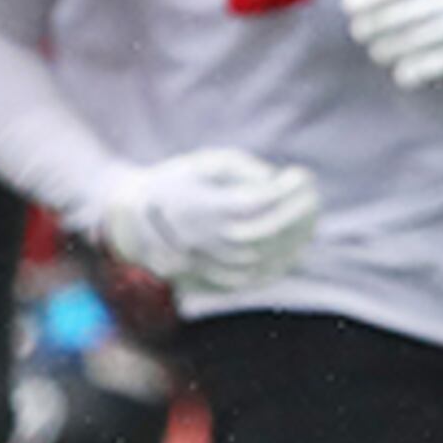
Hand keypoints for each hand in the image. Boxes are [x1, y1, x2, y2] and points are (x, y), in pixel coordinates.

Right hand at [96, 148, 322, 295]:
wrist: (130, 220)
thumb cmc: (175, 183)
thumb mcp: (204, 163)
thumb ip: (242, 168)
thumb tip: (275, 184)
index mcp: (195, 206)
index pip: (253, 203)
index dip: (284, 191)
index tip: (301, 175)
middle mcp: (198, 238)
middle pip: (260, 233)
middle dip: (294, 215)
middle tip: (312, 196)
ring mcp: (201, 263)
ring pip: (258, 259)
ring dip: (292, 240)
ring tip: (309, 218)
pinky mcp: (206, 279)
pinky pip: (249, 279)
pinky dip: (277, 266)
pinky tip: (295, 248)